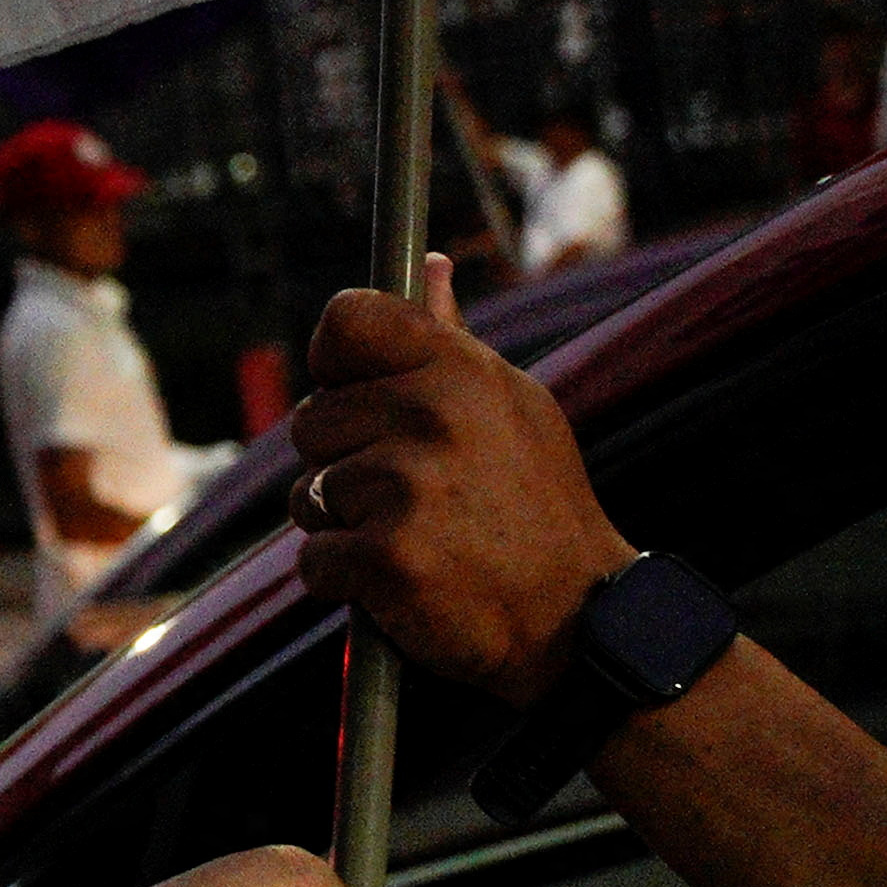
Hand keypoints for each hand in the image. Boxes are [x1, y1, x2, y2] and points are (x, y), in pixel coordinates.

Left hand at [284, 262, 637, 695]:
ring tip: (414, 538)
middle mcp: (433, 415)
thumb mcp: (512, 409)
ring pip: (308, 492)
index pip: (345, 320)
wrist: (577, 621)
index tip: (351, 393)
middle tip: (409, 496)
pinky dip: (343, 582)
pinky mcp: (388, 556)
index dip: (334, 361)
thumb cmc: (536, 510)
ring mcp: (408, 486)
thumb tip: (428, 264)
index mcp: (461, 369)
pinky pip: (313, 560)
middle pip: (311, 420)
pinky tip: (401, 584)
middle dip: (342, 463)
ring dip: (342, 526)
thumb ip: (453, 342)